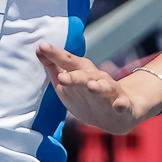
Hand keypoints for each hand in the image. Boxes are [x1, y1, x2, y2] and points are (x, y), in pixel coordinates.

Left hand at [36, 44, 160, 132]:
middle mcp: (96, 78)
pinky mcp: (122, 105)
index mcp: (82, 72)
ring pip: (104, 87)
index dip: (55, 54)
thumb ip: (54, 67)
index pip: (67, 61)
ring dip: (98, 86)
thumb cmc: (86, 96)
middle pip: (84, 75)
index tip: (42, 47)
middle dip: (74, 75)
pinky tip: (119, 105)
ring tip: (91, 86)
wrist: (116, 114)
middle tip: (62, 77)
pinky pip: (122, 104)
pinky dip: (121, 104)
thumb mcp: (68, 82)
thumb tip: (39, 48)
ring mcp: (110, 91)